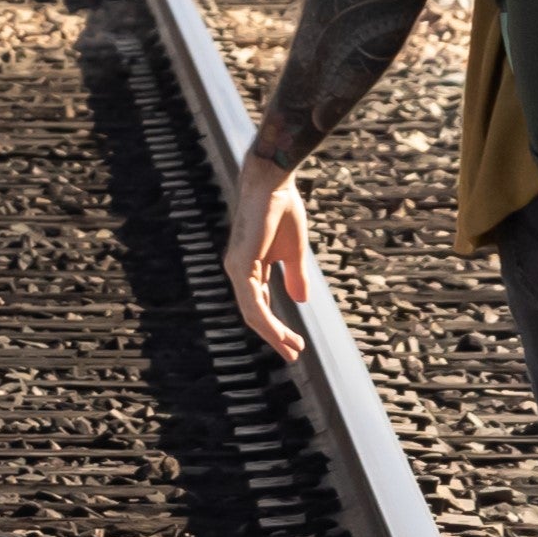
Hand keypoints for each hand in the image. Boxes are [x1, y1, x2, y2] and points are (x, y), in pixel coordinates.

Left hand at [228, 149, 310, 351]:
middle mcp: (238, 270)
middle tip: (293, 353)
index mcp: (249, 267)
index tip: (295, 344)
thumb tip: (301, 301)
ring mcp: (236, 268)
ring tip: (291, 349)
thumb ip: (294, 276)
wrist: (274, 182)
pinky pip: (252, 301)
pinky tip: (280, 333)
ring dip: (272, 334)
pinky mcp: (240, 264)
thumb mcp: (294, 252)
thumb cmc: (282, 210)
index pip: (260, 305)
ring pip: (252, 313)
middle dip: (275, 336)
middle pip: (254, 314)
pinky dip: (266, 320)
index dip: (276, 326)